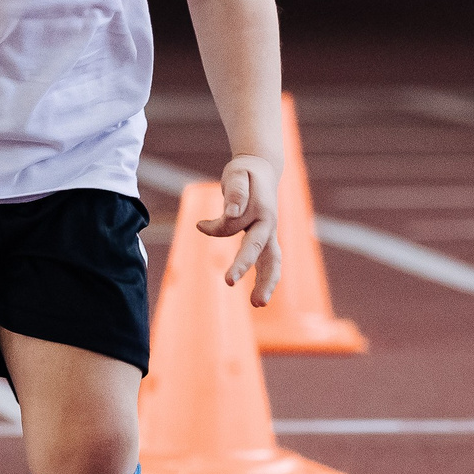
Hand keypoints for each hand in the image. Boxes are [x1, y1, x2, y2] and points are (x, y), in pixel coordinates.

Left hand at [196, 153, 281, 306]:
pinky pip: (266, 263)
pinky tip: (254, 297)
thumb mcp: (238, 174)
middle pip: (263, 250)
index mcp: (262, 209)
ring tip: (258, 304)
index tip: (201, 224)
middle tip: (228, 282)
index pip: (235, 223)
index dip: (217, 226)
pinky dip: (261, 278)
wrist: (262, 170)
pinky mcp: (265, 240)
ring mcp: (269, 234)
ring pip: (272, 262)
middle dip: (245, 266)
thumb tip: (230, 213)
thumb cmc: (246, 173)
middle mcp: (269, 225)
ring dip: (266, 283)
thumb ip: (235, 193)